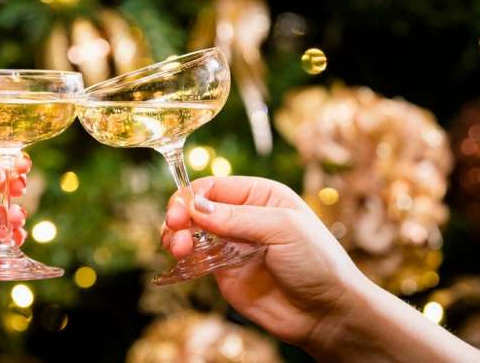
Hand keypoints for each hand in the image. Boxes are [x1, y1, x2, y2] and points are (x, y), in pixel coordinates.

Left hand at [0, 146, 29, 306]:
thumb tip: (1, 175)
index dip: (2, 159)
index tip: (17, 161)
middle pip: (0, 184)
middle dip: (14, 182)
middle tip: (20, 183)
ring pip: (5, 211)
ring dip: (14, 211)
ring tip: (13, 216)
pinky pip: (4, 238)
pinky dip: (13, 235)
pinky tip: (14, 235)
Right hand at [162, 176, 368, 348]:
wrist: (327, 314)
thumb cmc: (318, 263)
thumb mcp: (282, 229)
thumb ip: (236, 217)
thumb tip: (195, 207)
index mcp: (260, 196)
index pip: (213, 187)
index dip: (190, 196)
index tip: (178, 213)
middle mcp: (243, 217)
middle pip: (196, 208)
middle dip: (179, 217)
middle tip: (173, 232)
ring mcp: (232, 245)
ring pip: (191, 233)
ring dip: (177, 237)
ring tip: (177, 249)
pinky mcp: (224, 272)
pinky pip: (196, 260)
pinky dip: (183, 258)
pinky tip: (181, 261)